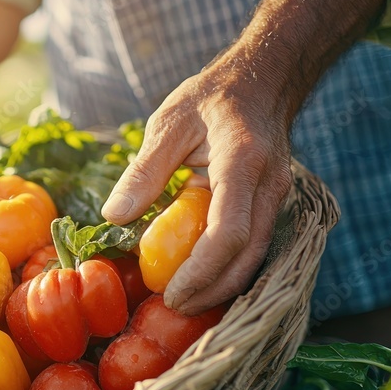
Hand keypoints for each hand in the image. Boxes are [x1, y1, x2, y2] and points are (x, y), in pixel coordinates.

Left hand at [100, 62, 293, 314]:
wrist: (261, 81)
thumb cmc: (209, 98)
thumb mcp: (167, 123)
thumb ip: (143, 171)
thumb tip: (114, 217)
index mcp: (242, 163)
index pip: (228, 232)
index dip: (200, 271)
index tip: (170, 292)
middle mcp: (269, 185)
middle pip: (248, 256)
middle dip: (212, 291)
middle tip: (172, 308)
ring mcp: (277, 197)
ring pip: (257, 257)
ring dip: (222, 286)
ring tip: (183, 302)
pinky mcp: (271, 205)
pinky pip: (255, 246)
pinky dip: (229, 269)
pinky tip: (200, 281)